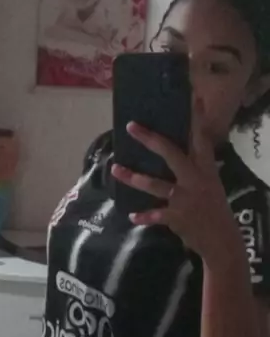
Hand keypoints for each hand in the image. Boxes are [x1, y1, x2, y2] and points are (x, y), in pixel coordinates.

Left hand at [111, 100, 242, 263]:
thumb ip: (194, 166)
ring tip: (115, 170)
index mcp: (205, 168)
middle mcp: (194, 179)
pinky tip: (132, 216)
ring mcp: (184, 198)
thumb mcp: (209, 182)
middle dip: (150, 140)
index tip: (191, 97)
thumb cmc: (212, 207)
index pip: (200, 139)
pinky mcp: (176, 217)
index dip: (195, 118)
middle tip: (131, 127)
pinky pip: (155, 214)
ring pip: (155, 184)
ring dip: (133, 178)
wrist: (221, 240)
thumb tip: (176, 148)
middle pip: (171, 154)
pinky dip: (144, 216)